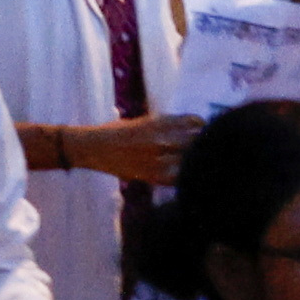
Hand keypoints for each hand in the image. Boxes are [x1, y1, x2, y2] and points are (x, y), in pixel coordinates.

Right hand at [59, 112, 202, 186]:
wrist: (93, 147)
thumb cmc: (114, 132)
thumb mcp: (140, 122)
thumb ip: (161, 125)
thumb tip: (184, 129)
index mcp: (159, 122)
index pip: (193, 123)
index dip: (202, 128)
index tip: (204, 132)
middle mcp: (161, 139)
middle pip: (195, 142)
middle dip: (202, 145)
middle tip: (205, 148)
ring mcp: (157, 158)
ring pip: (188, 160)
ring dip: (194, 161)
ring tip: (198, 163)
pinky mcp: (152, 174)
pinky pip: (177, 178)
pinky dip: (182, 177)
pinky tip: (184, 177)